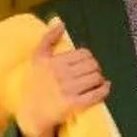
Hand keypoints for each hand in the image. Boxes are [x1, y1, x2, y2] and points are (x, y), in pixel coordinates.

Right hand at [14, 21, 110, 136]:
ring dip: (100, 79)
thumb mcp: (37, 59)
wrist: (31, 113)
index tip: (86, 64)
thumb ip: (48, 39)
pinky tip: (104, 88)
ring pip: (96, 78)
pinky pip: (96, 94)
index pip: (84, 54)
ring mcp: (68, 89)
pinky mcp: (73, 104)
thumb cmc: (36, 84)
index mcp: (54, 61)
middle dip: (95, 68)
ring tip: (96, 81)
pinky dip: (104, 90)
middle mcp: (61, 74)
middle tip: (92, 73)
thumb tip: (61, 23)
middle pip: (92, 65)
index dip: (88, 58)